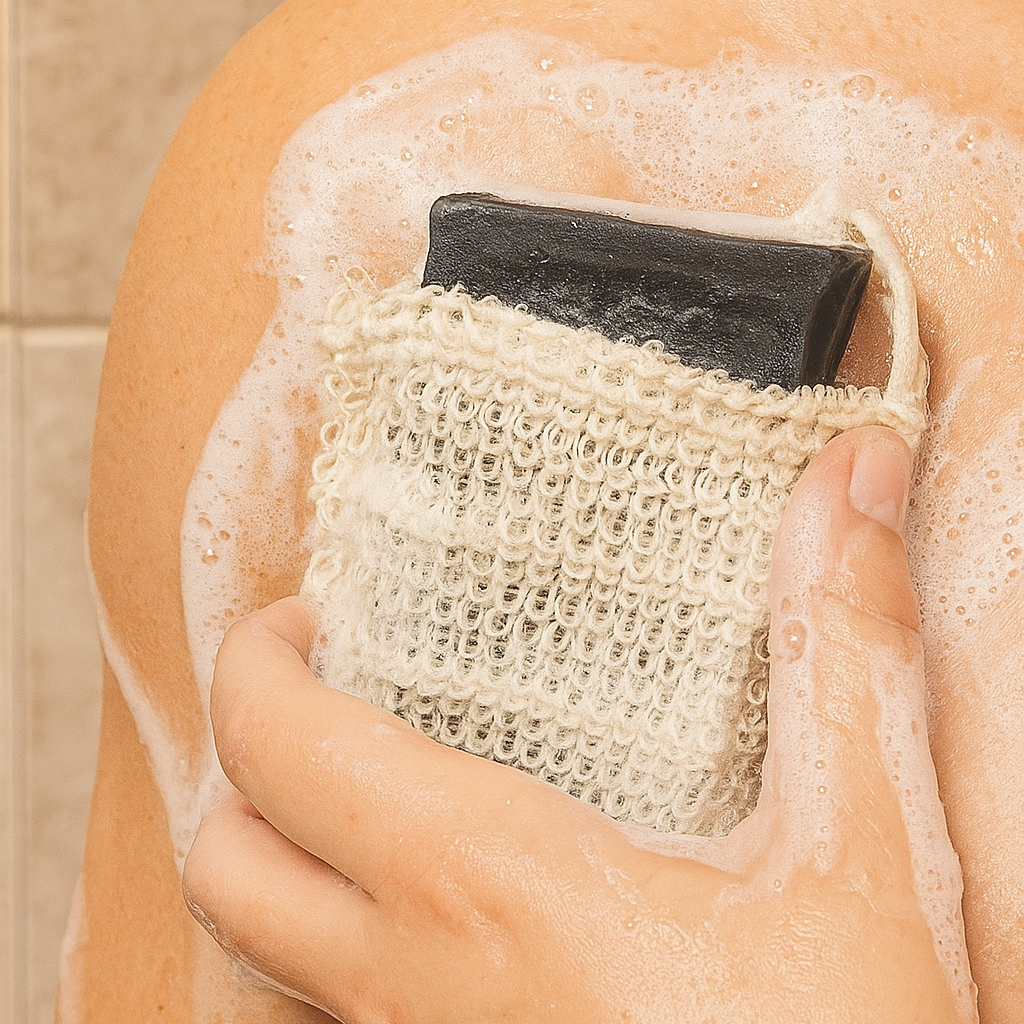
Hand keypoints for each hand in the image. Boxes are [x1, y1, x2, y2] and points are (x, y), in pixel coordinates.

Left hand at [182, 425, 974, 1022]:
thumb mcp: (855, 859)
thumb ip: (840, 654)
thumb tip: (851, 481)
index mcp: (483, 888)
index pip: (278, 745)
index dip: (259, 658)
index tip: (309, 614)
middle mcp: (410, 987)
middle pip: (222, 856)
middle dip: (244, 753)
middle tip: (323, 687)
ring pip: (256, 951)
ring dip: (278, 850)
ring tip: (358, 781)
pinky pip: (323, 1017)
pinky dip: (328, 940)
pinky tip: (423, 908)